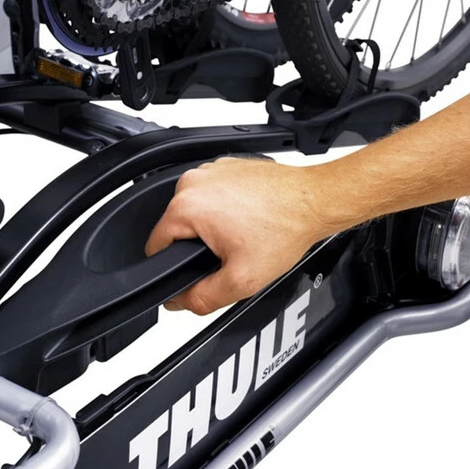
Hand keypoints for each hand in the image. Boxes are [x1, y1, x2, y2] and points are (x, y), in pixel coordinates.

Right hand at [145, 157, 332, 314]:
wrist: (314, 200)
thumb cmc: (284, 228)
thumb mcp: (240, 280)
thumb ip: (202, 298)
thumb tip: (179, 301)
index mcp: (186, 206)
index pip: (156, 246)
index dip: (172, 268)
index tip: (197, 272)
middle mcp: (193, 182)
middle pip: (175, 229)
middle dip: (196, 247)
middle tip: (229, 254)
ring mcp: (209, 171)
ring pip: (193, 213)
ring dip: (210, 228)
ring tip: (241, 235)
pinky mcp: (225, 167)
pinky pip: (211, 197)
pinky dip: (224, 210)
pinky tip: (247, 220)